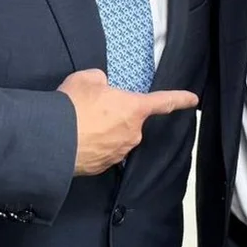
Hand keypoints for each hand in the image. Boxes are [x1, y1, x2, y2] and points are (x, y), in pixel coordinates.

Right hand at [57, 69, 197, 175]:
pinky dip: (93, 146)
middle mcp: (132, 134)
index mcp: (134, 109)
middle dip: (115, 115)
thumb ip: (101, 80)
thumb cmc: (74, 105)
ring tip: (79, 125)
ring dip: (102, 131)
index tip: (193, 100)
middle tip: (92, 109)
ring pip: (115, 137)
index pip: (164, 102)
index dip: (180, 99)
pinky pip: (102, 152)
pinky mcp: (102, 167)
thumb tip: (101, 88)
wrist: (53, 140)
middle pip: (129, 121)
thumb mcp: (88, 78)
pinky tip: (76, 139)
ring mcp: (118, 153)